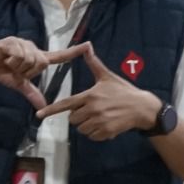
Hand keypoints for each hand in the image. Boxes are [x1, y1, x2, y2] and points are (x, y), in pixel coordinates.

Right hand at [0, 38, 89, 108]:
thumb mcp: (17, 84)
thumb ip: (31, 92)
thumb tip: (42, 105)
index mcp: (36, 56)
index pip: (58, 55)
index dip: (73, 52)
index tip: (88, 46)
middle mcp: (32, 47)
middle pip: (41, 63)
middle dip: (28, 71)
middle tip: (15, 70)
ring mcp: (22, 43)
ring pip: (30, 60)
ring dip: (18, 67)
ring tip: (8, 64)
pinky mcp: (12, 42)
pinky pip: (19, 56)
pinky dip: (11, 62)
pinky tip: (4, 59)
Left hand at [35, 43, 162, 140]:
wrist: (143, 108)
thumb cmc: (124, 91)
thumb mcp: (107, 76)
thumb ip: (93, 64)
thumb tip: (87, 46)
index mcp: (90, 95)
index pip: (66, 104)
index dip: (51, 110)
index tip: (39, 115)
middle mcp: (93, 109)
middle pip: (72, 119)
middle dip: (78, 116)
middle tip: (90, 110)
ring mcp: (100, 121)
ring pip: (81, 129)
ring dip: (86, 126)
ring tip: (99, 117)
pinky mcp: (107, 132)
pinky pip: (92, 136)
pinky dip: (96, 133)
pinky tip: (105, 125)